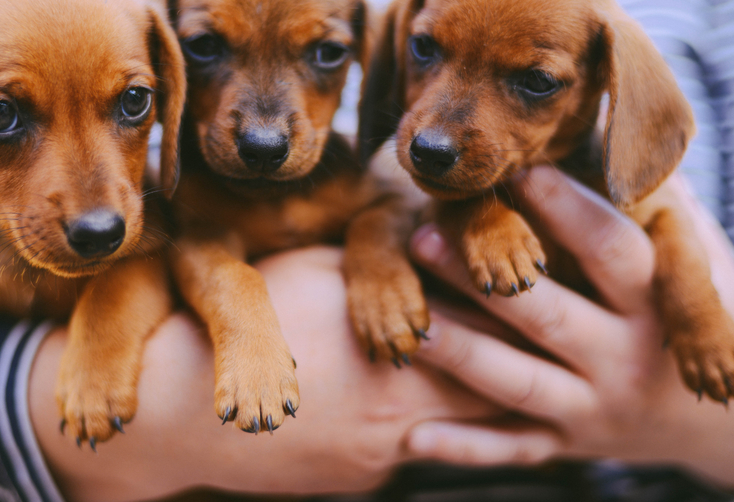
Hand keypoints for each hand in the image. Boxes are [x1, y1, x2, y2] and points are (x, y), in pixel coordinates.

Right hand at [31, 246, 499, 501]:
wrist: (177, 415)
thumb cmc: (240, 325)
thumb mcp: (314, 272)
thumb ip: (381, 267)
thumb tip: (434, 255)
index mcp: (397, 355)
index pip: (487, 332)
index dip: (519, 310)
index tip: (542, 289)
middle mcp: (400, 417)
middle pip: (488, 390)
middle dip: (519, 361)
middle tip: (556, 337)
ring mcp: (379, 458)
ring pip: (458, 428)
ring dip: (483, 400)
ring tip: (513, 371)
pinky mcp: (357, 479)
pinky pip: (409, 448)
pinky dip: (425, 424)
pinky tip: (416, 397)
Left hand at [405, 166, 733, 490]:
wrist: (726, 421)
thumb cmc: (696, 312)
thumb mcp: (693, 254)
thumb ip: (651, 198)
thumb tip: (605, 120)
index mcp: (655, 303)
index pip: (610, 250)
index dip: (566, 210)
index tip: (516, 170)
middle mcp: (624, 358)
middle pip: (549, 316)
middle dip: (486, 279)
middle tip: (425, 235)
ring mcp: (594, 409)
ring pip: (519, 383)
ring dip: (463, 355)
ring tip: (413, 324)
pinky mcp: (568, 446)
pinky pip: (511, 449)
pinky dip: (463, 446)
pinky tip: (411, 437)